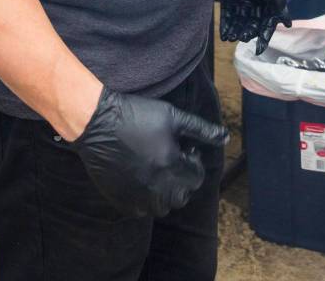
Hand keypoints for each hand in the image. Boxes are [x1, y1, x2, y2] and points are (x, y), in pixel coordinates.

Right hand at [72, 88, 228, 217]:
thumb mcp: (172, 116)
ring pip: (162, 207)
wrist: (97, 123)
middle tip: (173, 161)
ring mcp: (138, 196)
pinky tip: (140, 178)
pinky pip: (141, 210)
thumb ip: (201, 129)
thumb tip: (226, 138)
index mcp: (172, 166)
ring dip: (166, 193)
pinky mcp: (121, 200)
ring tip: (158, 171)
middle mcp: (157, 187)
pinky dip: (146, 199)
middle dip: (183, 180)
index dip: (194, 163)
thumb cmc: (137, 114)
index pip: (196, 178)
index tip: (185, 149)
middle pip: (182, 196)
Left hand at [219, 0, 290, 54]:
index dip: (264, 35)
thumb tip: (287, 22)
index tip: (259, 48)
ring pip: (240, 22)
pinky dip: (226, 26)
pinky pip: (228, 16)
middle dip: (248, 32)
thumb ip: (278, 3)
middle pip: (253, 23)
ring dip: (236, 31)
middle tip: (243, 38)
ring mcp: (241, 0)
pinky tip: (225, 36)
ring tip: (232, 38)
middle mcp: (255, 1)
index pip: (268, 22)